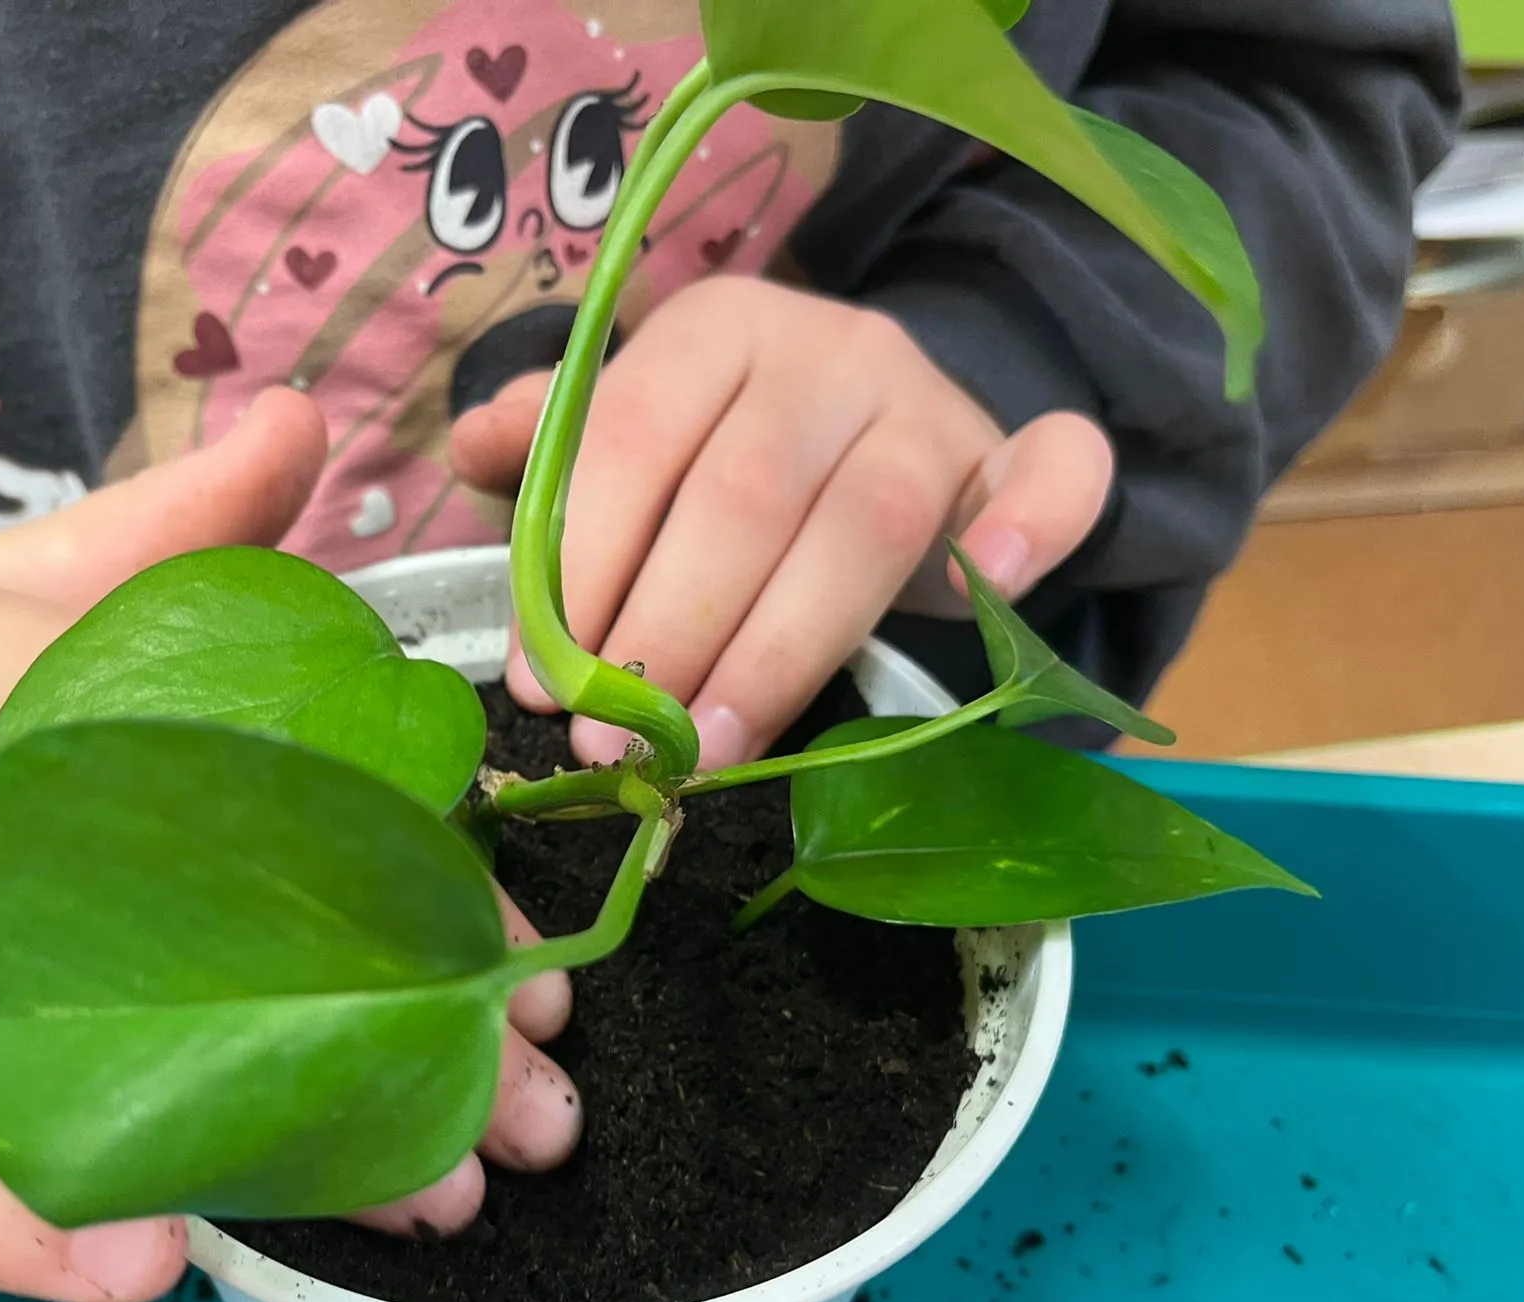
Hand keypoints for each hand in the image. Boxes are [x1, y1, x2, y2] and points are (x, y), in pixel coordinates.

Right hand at [0, 389, 575, 1301]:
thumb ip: (148, 538)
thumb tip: (300, 429)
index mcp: (14, 695)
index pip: (260, 780)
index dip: (421, 877)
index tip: (528, 964)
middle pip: (201, 914)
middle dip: (396, 1020)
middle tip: (530, 1109)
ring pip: (65, 1038)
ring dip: (263, 1127)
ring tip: (413, 1195)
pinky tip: (132, 1252)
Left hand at [451, 275, 1114, 769]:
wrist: (884, 422)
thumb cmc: (735, 451)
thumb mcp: (643, 437)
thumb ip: (562, 450)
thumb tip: (472, 448)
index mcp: (716, 327)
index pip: (634, 438)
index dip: (582, 565)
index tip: (547, 683)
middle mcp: (828, 348)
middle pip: (743, 494)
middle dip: (669, 633)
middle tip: (620, 745)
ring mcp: (929, 402)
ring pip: (863, 525)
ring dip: (781, 649)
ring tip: (709, 752)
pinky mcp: (1011, 457)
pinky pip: (1052, 475)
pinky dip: (1032, 526)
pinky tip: (988, 588)